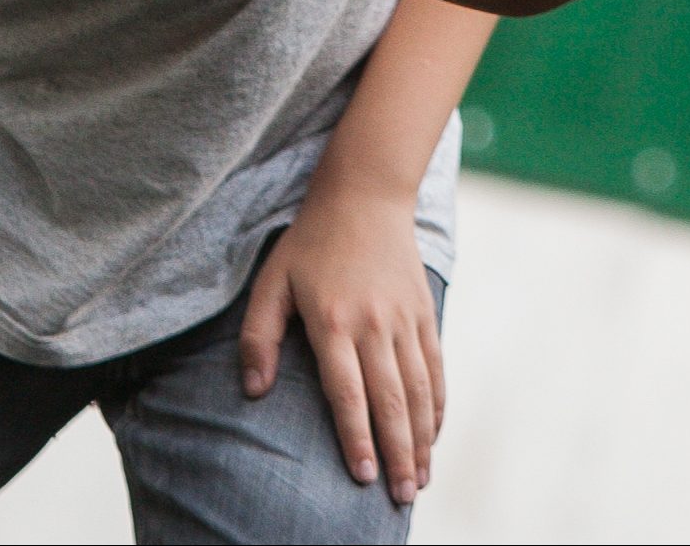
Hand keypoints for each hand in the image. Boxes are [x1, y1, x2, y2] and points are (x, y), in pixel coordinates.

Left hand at [240, 190, 444, 505]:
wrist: (366, 193)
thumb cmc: (310, 241)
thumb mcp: (271, 282)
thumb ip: (258, 337)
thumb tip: (253, 391)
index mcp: (332, 322)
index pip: (348, 393)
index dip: (356, 437)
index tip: (361, 476)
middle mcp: (373, 324)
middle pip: (390, 400)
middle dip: (397, 453)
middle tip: (402, 495)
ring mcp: (404, 318)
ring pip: (418, 389)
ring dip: (421, 438)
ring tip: (421, 478)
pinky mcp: (423, 311)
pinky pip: (434, 366)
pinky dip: (436, 403)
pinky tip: (432, 433)